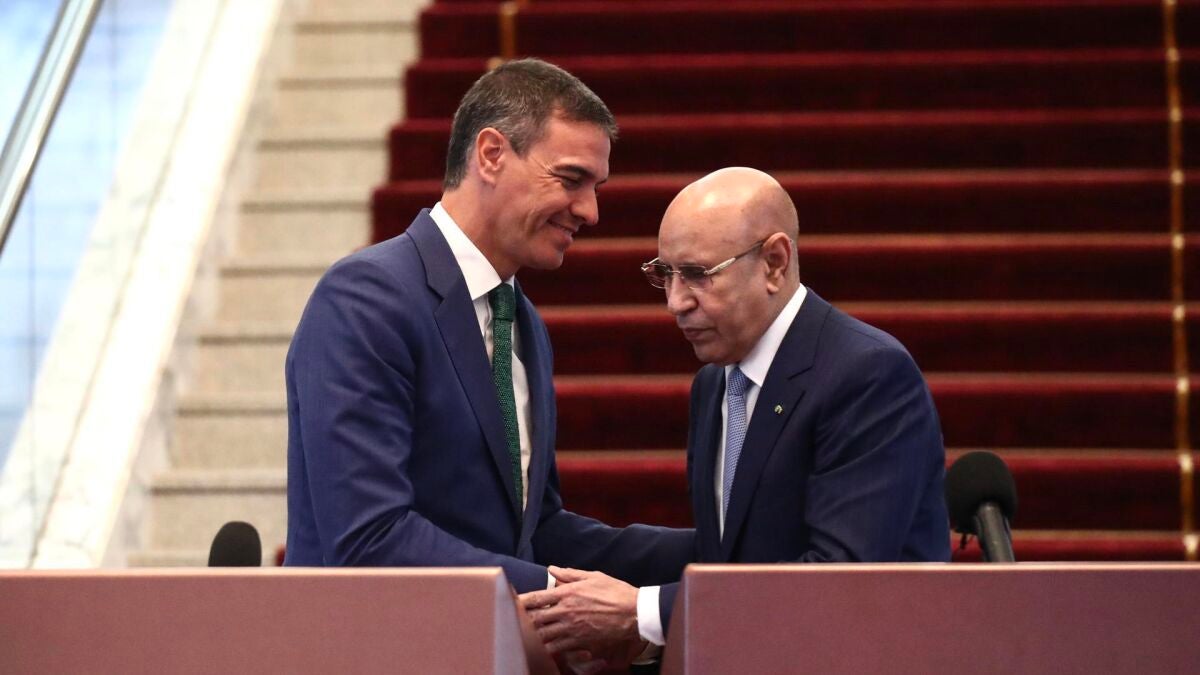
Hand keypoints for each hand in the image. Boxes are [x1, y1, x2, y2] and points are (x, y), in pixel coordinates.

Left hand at [519, 566, 644, 663]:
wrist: (634, 613)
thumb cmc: (615, 592)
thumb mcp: (593, 576)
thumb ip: (570, 574)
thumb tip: (552, 569)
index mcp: (567, 593)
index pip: (537, 598)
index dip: (520, 600)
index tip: (510, 601)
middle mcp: (566, 611)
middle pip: (535, 618)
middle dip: (522, 620)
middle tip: (512, 621)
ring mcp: (571, 628)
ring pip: (542, 635)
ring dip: (532, 636)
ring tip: (523, 636)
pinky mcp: (579, 642)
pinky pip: (556, 648)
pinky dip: (546, 649)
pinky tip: (542, 648)